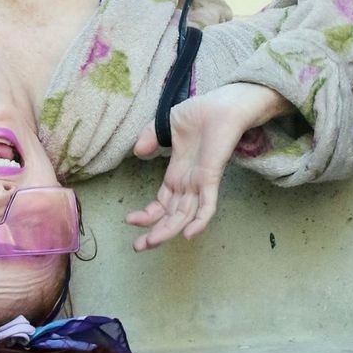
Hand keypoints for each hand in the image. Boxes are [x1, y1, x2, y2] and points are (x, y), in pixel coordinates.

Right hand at [126, 82, 286, 249]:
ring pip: (184, 215)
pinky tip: (188, 235)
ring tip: (150, 243)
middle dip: (154, 231)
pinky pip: (207, 205)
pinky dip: (199, 221)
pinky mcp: (212, 178)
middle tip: (138, 247)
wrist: (222, 104)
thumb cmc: (200, 113)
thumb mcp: (166, 124)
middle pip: (171, 215)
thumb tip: (138, 152)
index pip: (162, 202)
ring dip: (168, 230)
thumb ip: (149, 137)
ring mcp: (201, 182)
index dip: (148, 214)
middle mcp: (189, 183)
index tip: (130, 219)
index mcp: (178, 173)